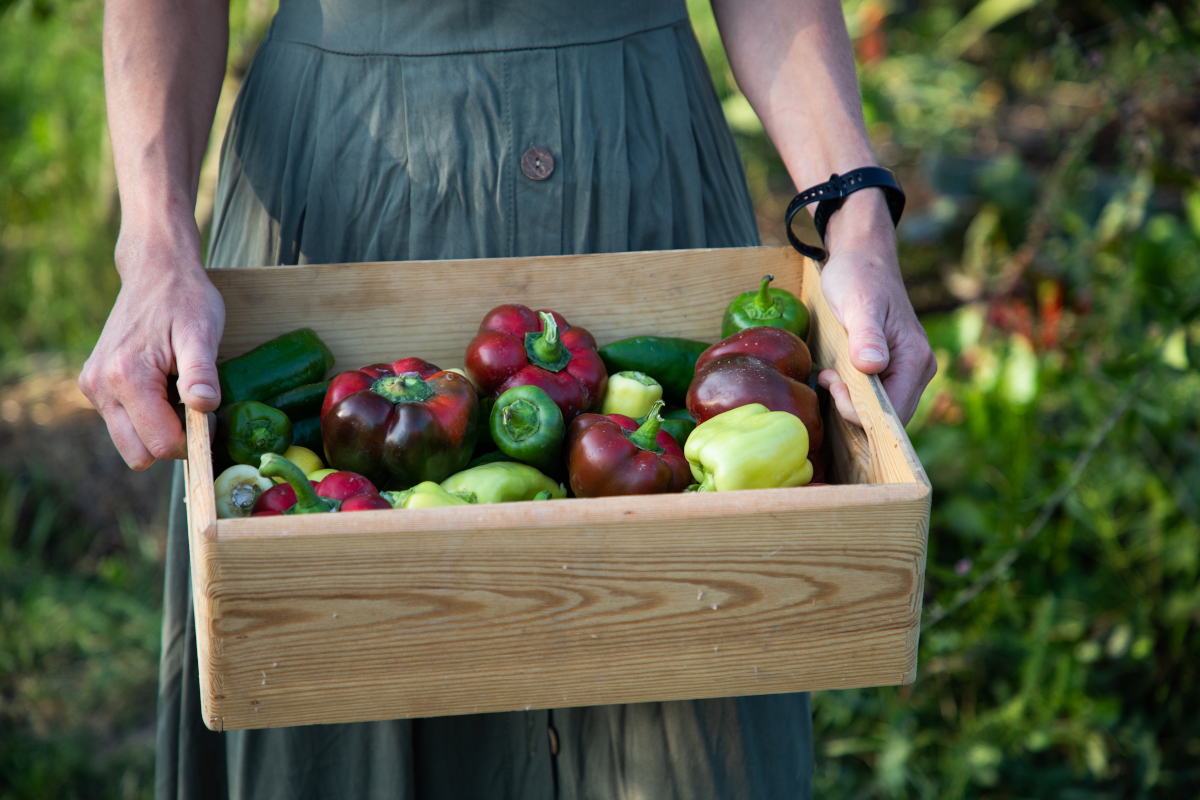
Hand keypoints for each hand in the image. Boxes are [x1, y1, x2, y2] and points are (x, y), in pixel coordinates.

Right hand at [79, 227, 224, 468]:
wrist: (155, 271)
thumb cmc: (185, 299)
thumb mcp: (202, 332)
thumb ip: (201, 371)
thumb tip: (204, 407)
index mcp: (126, 377)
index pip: (160, 444)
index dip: (193, 442)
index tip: (211, 418)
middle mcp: (100, 387)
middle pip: (139, 454)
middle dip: (172, 442)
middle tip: (195, 409)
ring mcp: (93, 388)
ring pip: (130, 442)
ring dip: (158, 429)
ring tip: (178, 391)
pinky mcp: (94, 385)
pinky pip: (124, 423)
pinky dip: (147, 417)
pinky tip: (164, 386)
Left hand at [816, 190, 936, 425]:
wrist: (862, 258)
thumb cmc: (859, 277)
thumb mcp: (858, 304)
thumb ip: (866, 335)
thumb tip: (872, 367)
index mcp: (916, 359)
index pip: (892, 412)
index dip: (859, 413)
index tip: (831, 386)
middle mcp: (919, 370)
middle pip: (890, 418)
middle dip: (854, 410)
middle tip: (828, 380)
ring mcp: (909, 371)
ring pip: (883, 411)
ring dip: (853, 404)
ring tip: (831, 376)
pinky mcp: (894, 369)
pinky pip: (877, 398)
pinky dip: (855, 396)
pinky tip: (836, 377)